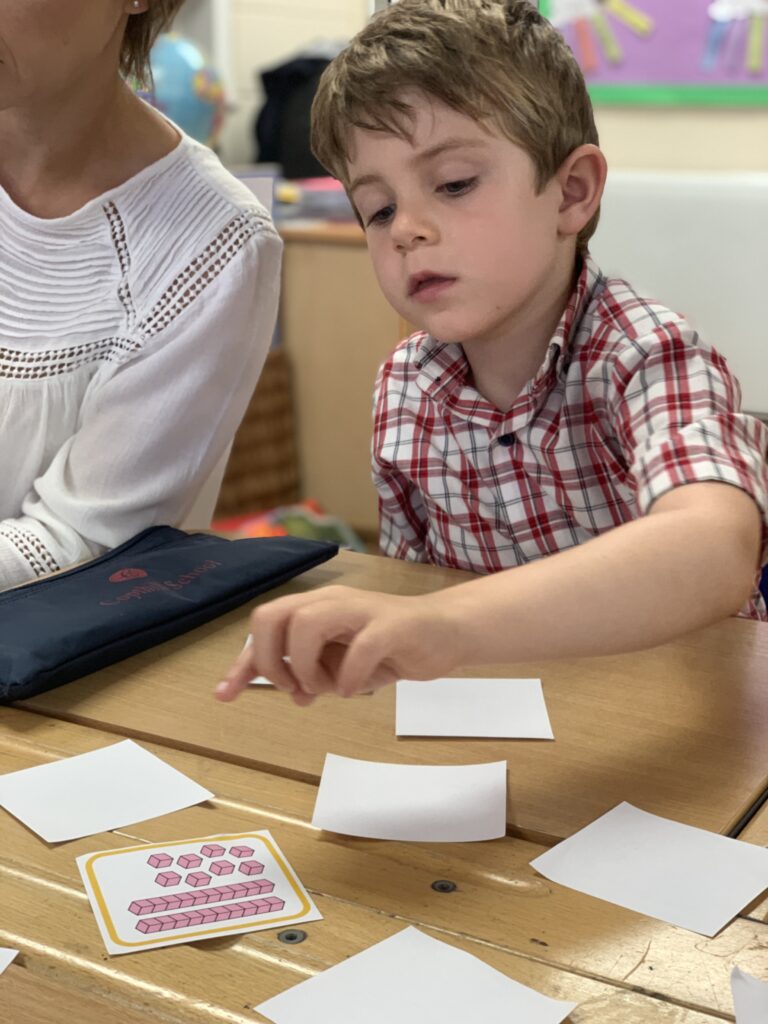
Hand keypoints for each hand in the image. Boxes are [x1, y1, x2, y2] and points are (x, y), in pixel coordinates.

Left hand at [214, 585, 470, 703]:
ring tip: (323, 687)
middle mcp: (332, 601)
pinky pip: (361, 646)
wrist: (445, 632)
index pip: (265, 626)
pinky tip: (355, 690)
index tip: (225, 694)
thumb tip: (293, 694)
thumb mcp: (343, 666)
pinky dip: (350, 676)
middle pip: (274, 615)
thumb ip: (316, 676)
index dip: (243, 662)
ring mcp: (362, 609)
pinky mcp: (393, 625)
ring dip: (305, 665)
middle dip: (269, 659)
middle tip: (291, 687)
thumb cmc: (390, 647)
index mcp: (315, 608)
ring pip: (308, 623)